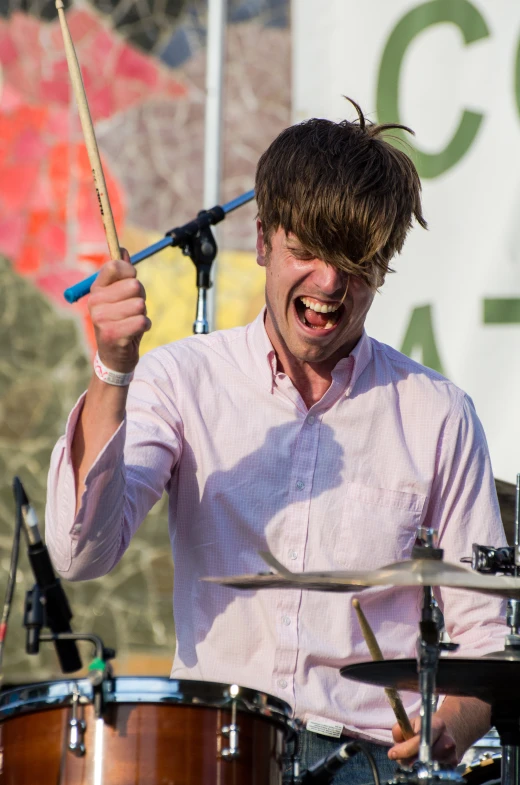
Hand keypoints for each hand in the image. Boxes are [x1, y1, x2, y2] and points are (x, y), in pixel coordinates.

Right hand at [89, 249, 150, 372]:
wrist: (115, 356)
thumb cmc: (120, 321)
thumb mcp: (118, 296)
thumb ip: (121, 274)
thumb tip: (122, 249)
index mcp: (95, 289)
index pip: (114, 266)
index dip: (130, 271)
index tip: (131, 280)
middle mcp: (94, 302)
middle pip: (134, 285)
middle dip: (141, 297)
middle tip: (132, 309)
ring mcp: (102, 319)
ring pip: (140, 304)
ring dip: (143, 313)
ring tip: (132, 321)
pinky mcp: (113, 334)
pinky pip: (142, 321)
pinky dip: (145, 326)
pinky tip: (135, 332)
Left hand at [389, 714, 456, 766]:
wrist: (447, 732)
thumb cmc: (424, 727)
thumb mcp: (411, 722)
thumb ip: (400, 730)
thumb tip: (396, 748)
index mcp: (437, 725)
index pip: (420, 741)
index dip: (405, 749)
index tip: (392, 753)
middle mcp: (447, 741)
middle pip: (423, 757)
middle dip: (408, 759)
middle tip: (401, 757)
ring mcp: (451, 755)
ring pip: (426, 766)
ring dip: (415, 764)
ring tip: (413, 756)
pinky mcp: (453, 766)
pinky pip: (432, 770)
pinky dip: (424, 767)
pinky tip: (423, 760)